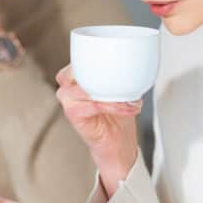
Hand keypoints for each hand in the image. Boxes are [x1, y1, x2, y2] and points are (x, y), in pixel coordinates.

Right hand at [55, 65, 140, 195]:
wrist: (117, 143)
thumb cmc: (117, 116)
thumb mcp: (120, 89)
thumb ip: (120, 75)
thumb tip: (134, 63)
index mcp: (77, 76)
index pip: (80, 58)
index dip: (97, 59)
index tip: (119, 63)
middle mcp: (68, 86)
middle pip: (79, 70)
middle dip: (102, 76)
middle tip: (124, 83)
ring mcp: (67, 99)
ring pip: (86, 87)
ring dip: (111, 94)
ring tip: (130, 100)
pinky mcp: (72, 113)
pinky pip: (93, 104)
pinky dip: (112, 105)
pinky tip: (127, 108)